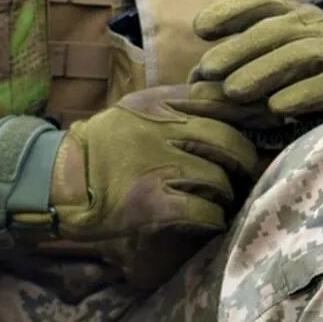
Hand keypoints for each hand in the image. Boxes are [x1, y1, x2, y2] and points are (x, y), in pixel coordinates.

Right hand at [43, 85, 262, 286]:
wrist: (55, 179)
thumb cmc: (99, 146)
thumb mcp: (134, 108)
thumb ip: (174, 103)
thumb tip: (222, 99)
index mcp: (158, 102)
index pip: (220, 98)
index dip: (250, 112)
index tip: (267, 122)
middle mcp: (160, 129)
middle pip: (228, 141)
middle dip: (245, 160)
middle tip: (251, 172)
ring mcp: (156, 166)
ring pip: (218, 179)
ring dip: (227, 194)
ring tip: (227, 200)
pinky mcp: (151, 203)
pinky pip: (201, 212)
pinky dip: (213, 220)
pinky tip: (213, 222)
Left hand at [191, 0, 322, 124]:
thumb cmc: (313, 86)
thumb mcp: (277, 70)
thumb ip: (242, 69)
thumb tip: (194, 81)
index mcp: (297, 18)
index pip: (262, 5)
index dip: (230, 11)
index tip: (200, 29)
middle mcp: (320, 27)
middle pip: (276, 30)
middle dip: (238, 49)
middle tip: (207, 72)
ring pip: (301, 54)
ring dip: (264, 71)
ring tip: (234, 91)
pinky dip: (303, 93)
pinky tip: (278, 107)